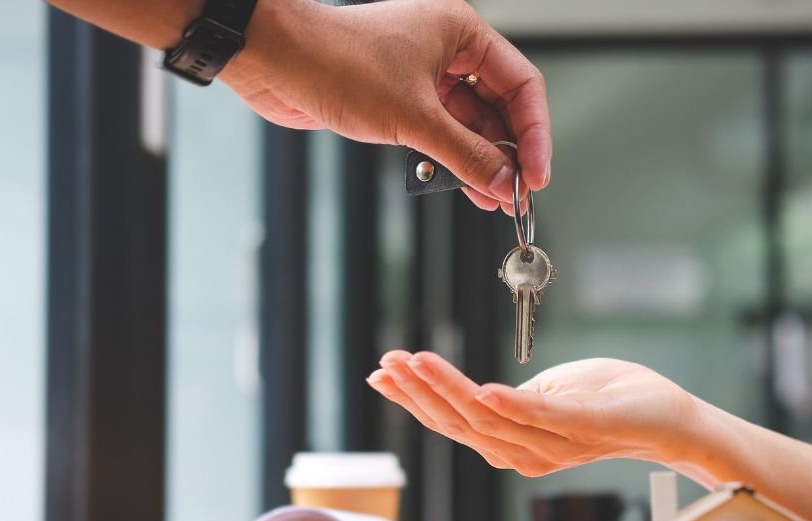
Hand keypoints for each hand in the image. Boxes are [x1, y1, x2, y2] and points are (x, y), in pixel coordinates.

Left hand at [224, 0, 551, 211]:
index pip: (521, 84)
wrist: (274, 61)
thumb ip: (465, 153)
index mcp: (461, 32)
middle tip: (517, 194)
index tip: (537, 174)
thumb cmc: (335, 61)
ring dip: (482, 161)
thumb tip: (503, 181)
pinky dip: (454, 159)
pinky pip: (441, 131)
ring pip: (470, 122)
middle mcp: (447, 49)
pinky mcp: (401, 98)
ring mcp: (423, 74)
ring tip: (494, 198)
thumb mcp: (413, 117)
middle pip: (499, 105)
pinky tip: (466, 186)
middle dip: (509, 152)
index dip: (534, 134)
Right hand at [366, 351, 702, 475]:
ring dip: (449, 391)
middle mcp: (527, 452)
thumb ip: (510, 399)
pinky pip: (541, 420)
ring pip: (488, 421)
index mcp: (513, 441)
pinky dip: (510, 406)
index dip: (414, 399)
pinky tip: (482, 390)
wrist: (668, 418)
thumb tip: (474, 389)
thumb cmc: (608, 401)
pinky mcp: (586, 429)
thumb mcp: (546, 393)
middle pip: (460, 424)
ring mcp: (555, 445)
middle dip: (419, 393)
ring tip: (417, 363)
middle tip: (388, 363)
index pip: (452, 421)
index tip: (381, 373)